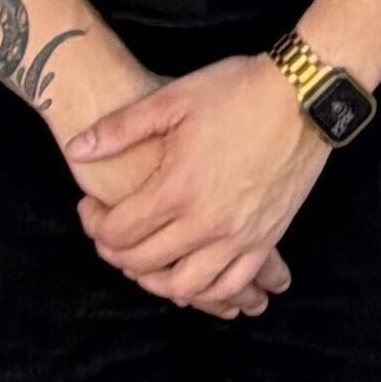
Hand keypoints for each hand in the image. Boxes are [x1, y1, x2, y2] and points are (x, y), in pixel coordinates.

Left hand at [67, 57, 327, 312]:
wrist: (304, 95)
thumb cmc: (237, 90)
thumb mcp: (173, 98)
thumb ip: (120, 128)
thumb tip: (76, 148)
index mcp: (176, 189)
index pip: (118, 232)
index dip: (93, 224)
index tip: (90, 208)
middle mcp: (205, 223)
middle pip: (143, 263)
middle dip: (116, 253)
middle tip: (110, 232)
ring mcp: (238, 236)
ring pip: (184, 285)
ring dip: (156, 280)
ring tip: (146, 259)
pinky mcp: (266, 238)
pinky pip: (230, 284)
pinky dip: (206, 290)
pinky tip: (193, 275)